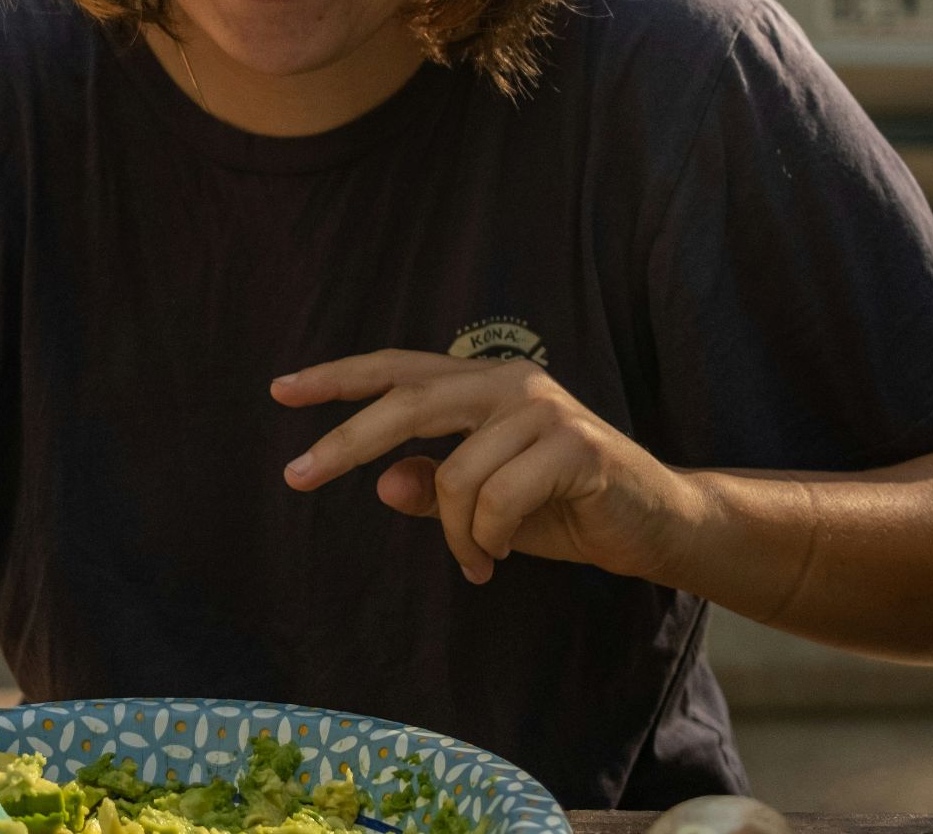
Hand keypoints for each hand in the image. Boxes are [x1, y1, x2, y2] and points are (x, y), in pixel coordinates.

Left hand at [271, 350, 698, 584]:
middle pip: (408, 402)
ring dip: (454, 534)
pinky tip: (497, 558)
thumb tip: (382, 480)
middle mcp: (509, 382)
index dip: (338, 379)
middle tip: (296, 476)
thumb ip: (433, 487)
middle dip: (345, 441)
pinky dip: (487, 540)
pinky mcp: (574, 446)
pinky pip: (497, 501)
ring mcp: (543, 410)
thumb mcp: (483, 502)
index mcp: (483, 384)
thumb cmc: (562, 507)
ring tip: (474, 561)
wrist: (652, 524)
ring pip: (455, 475)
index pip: (398, 370)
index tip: (279, 391)